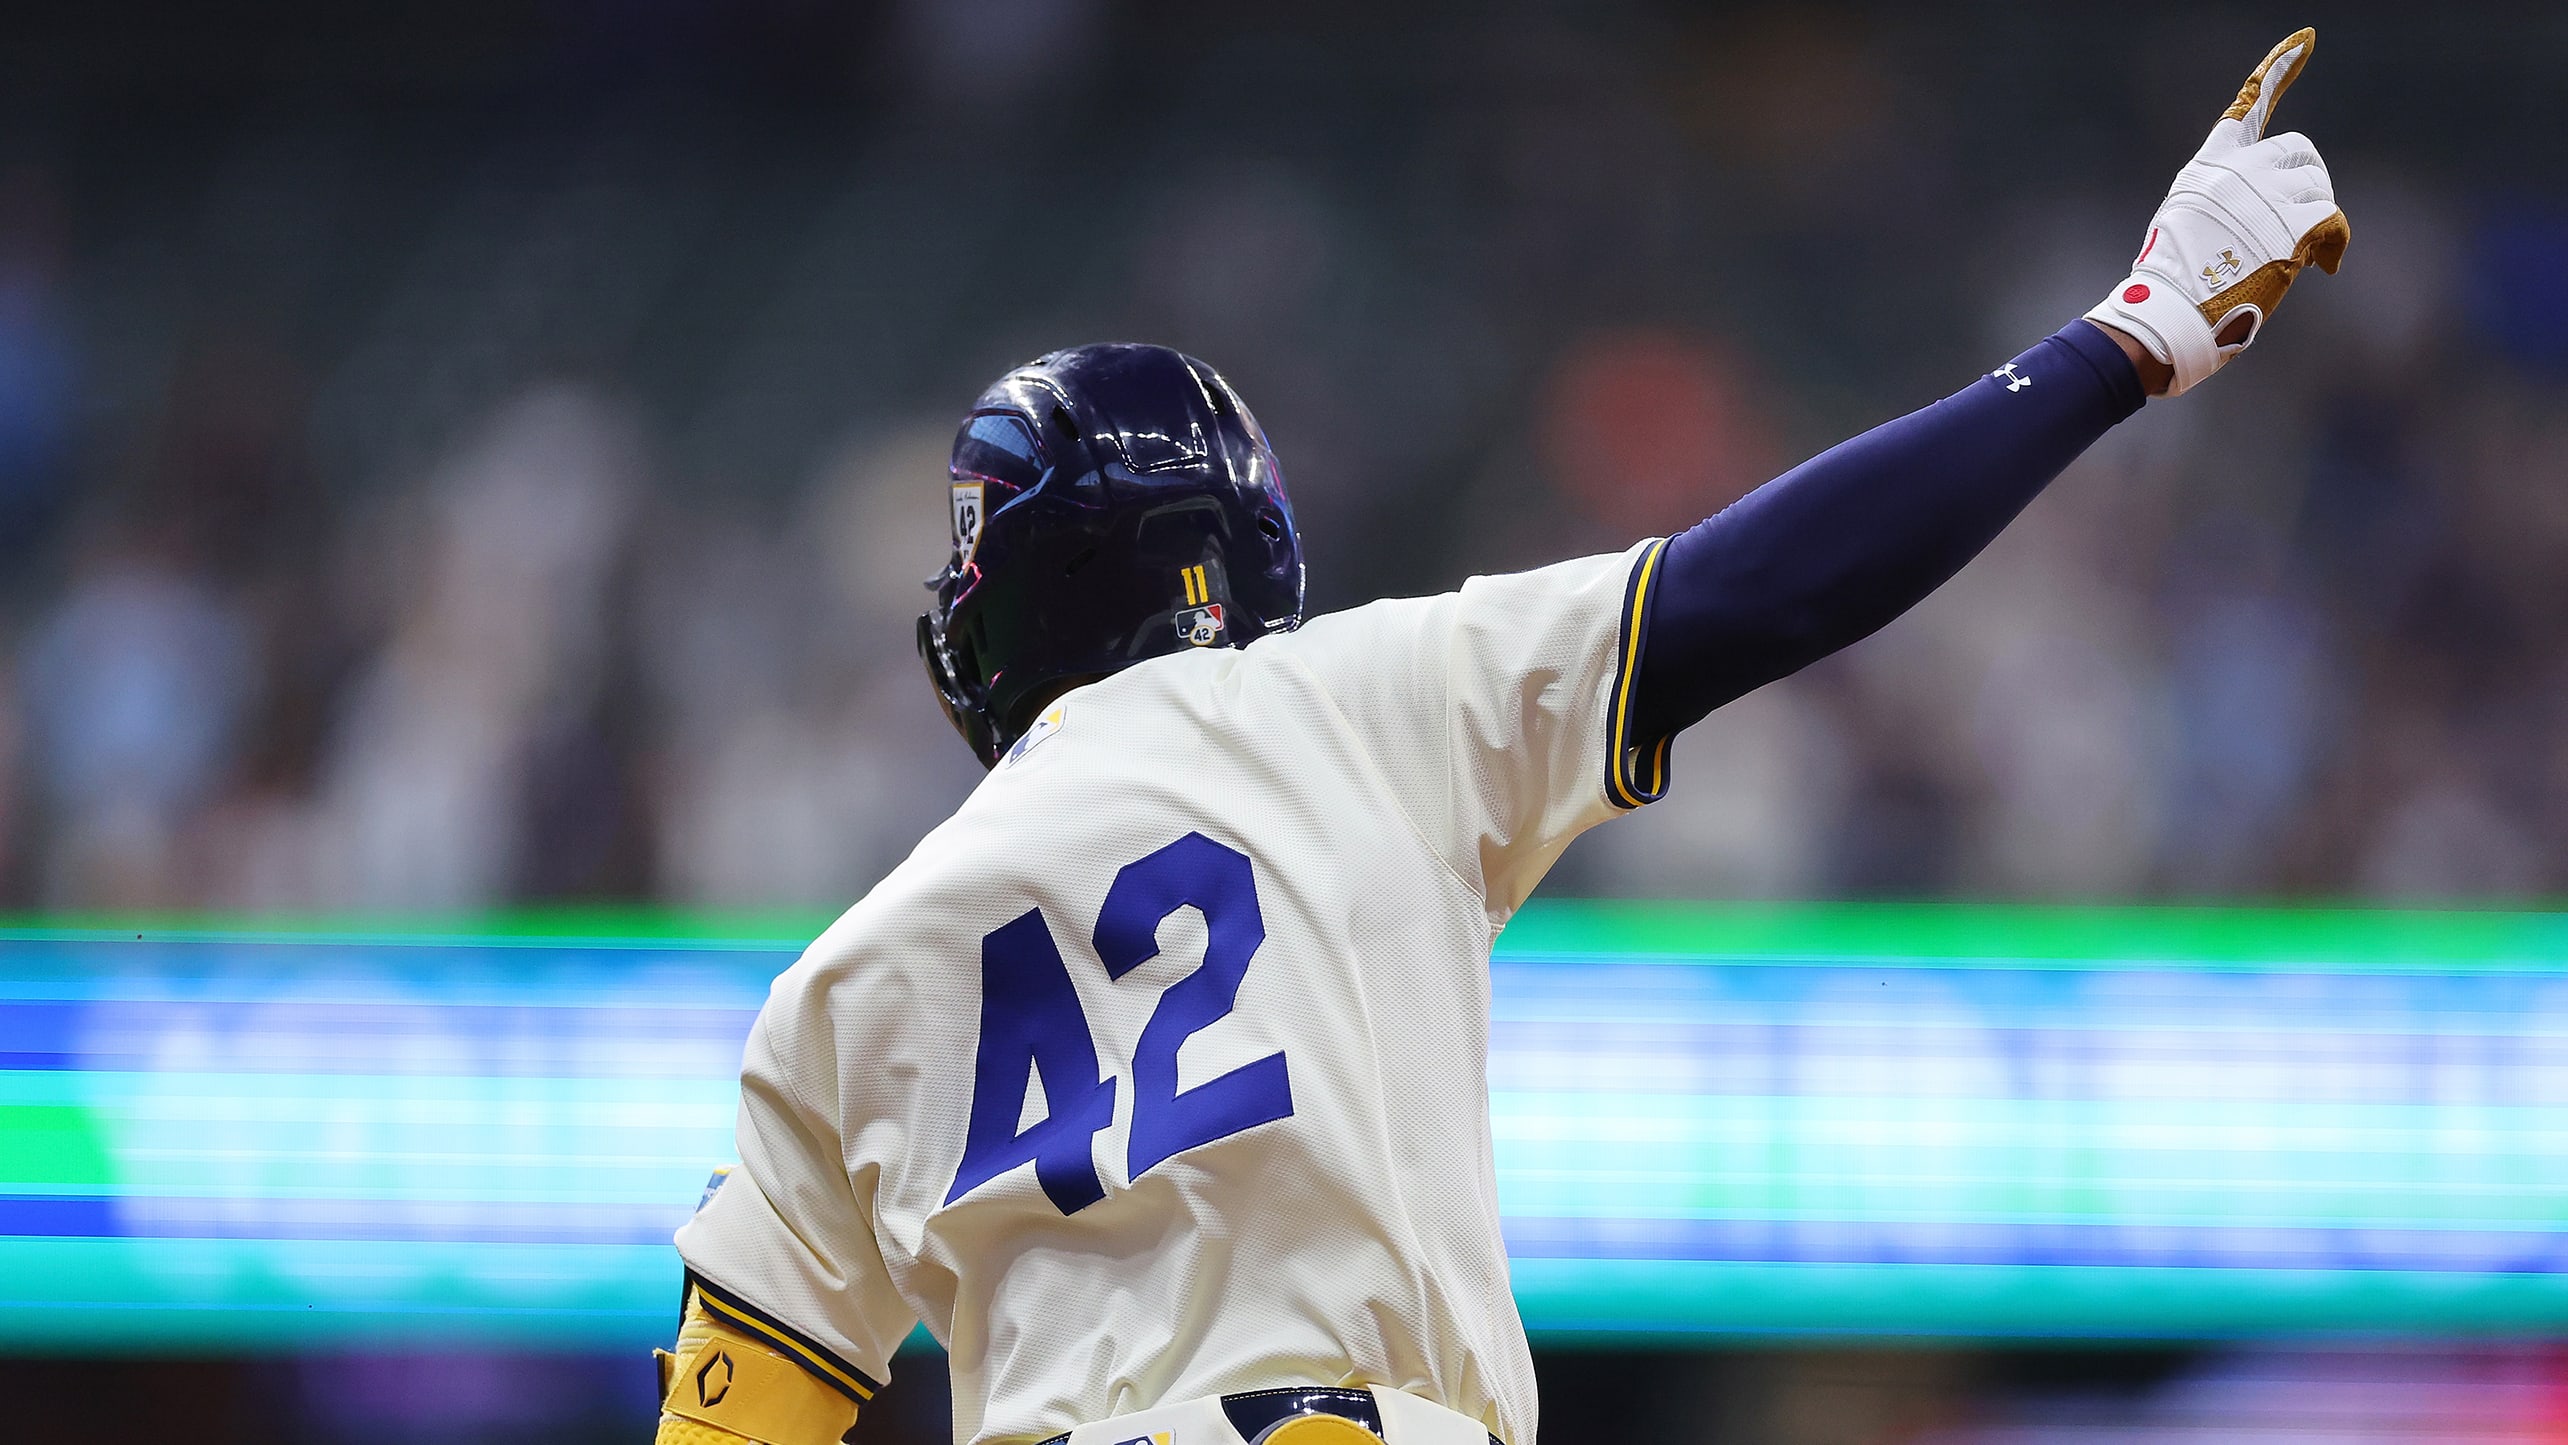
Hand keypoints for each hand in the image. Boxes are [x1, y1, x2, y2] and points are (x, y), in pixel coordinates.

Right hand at [2084, 28, 2350, 396]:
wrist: (2169, 314)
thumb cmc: (2171, 286)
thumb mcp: (2185, 225)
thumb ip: (2223, 203)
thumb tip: (2273, 218)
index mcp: (2208, 168)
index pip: (2247, 107)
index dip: (2277, 69)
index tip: (2305, 39)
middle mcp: (2236, 170)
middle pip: (2299, 151)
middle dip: (2304, 183)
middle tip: (2293, 225)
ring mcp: (2265, 194)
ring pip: (2319, 186)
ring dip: (2315, 218)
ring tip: (2292, 253)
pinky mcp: (2292, 222)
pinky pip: (2334, 219)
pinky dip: (2332, 244)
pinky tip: (2321, 265)